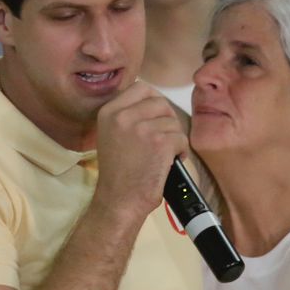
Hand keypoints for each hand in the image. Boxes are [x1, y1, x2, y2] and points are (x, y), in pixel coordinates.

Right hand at [94, 81, 188, 215]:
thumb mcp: (111, 135)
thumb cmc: (119, 173)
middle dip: (167, 120)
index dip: (154, 102)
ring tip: (164, 155)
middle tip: (164, 139)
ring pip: (173, 121)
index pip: (141, 88)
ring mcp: (141, 127)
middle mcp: (122, 115)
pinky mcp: (159, 141)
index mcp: (108, 111)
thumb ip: (127, 115)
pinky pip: (181, 138)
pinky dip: (181, 151)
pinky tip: (169, 163)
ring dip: (174, 138)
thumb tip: (155, 101)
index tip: (154, 119)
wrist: (118, 201)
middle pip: (160, 102)